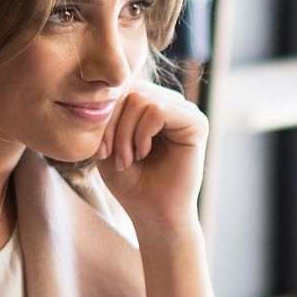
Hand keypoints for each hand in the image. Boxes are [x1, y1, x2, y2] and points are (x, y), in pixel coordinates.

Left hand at [93, 84, 207, 233]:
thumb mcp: (108, 142)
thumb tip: (110, 84)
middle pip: (130, 91)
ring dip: (125, 134)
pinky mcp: (196, 122)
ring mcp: (185, 111)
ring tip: (127, 159)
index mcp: (151, 104)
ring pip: (141, 100)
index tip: (100, 152)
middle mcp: (170, 103)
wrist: (152, 213)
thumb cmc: (131, 181)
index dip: (105, 116)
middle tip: (113, 158)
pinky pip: (158, 110)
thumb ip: (109, 112)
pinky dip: (142, 133)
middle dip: (114, 127)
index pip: (122, 89)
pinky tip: (143, 153)